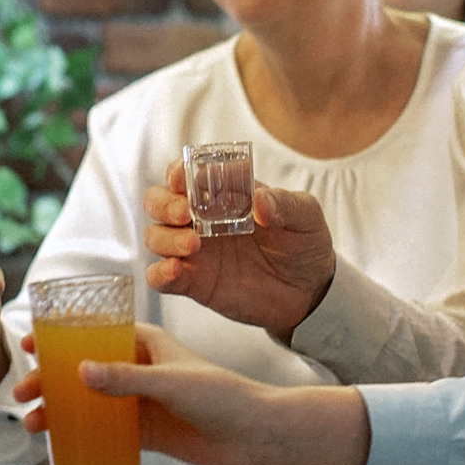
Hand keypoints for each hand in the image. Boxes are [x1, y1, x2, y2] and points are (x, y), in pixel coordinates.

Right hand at [11, 323, 372, 464]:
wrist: (255, 437)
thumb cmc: (222, 396)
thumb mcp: (171, 382)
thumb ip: (126, 379)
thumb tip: (78, 372)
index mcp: (147, 343)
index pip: (94, 332)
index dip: (59, 337)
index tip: (29, 343)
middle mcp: (140, 369)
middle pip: (84, 370)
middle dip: (50, 380)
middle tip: (21, 395)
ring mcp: (142, 401)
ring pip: (90, 403)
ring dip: (61, 410)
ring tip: (34, 425)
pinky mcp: (149, 432)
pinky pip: (107, 432)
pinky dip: (83, 436)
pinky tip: (60, 446)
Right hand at [141, 164, 338, 341]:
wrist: (310, 292)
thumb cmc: (304, 244)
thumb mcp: (305, 217)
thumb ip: (285, 204)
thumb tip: (259, 200)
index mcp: (224, 194)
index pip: (186, 174)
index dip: (178, 172)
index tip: (183, 179)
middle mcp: (202, 219)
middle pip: (158, 201)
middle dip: (163, 203)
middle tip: (185, 213)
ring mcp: (195, 251)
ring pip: (154, 236)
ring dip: (165, 237)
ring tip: (193, 245)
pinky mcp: (194, 283)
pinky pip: (159, 277)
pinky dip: (159, 273)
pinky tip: (176, 271)